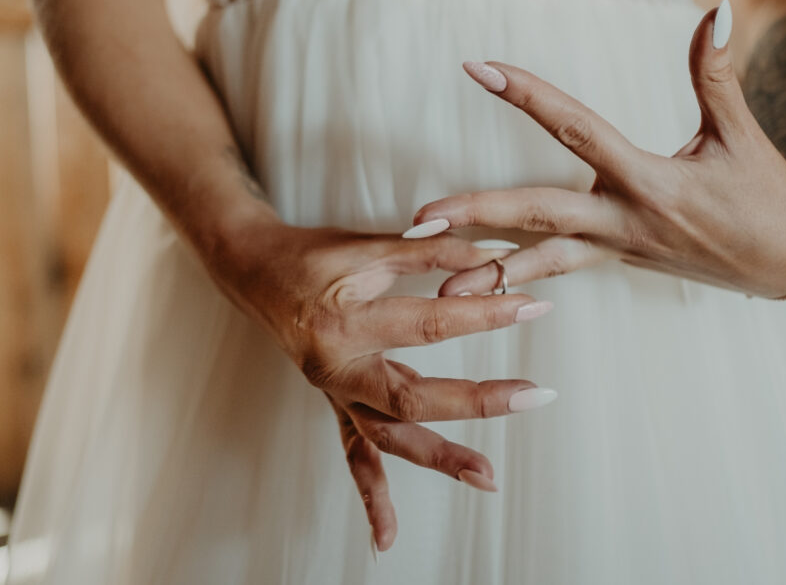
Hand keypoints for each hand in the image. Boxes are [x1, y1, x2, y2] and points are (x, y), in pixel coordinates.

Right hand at [203, 220, 555, 551]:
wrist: (253, 271)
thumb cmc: (311, 255)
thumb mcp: (369, 247)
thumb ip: (432, 250)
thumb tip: (496, 254)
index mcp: (344, 323)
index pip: (429, 324)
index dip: (484, 315)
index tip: (531, 308)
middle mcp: (337, 369)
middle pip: (413, 397)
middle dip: (478, 400)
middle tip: (532, 396)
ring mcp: (334, 394)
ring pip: (389, 437)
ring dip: (439, 458)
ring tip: (488, 477)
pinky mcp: (336, 404)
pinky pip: (354, 455)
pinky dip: (373, 497)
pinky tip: (387, 538)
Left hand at [409, 4, 785, 298]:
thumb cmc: (768, 196)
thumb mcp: (741, 134)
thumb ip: (715, 73)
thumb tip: (715, 9)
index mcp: (650, 182)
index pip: (577, 129)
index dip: (528, 96)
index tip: (479, 67)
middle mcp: (626, 223)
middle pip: (540, 216)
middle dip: (478, 216)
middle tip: (420, 219)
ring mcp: (620, 250)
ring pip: (544, 261)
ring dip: (489, 270)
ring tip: (438, 284)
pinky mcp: (620, 262)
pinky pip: (562, 268)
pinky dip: (521, 275)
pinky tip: (483, 281)